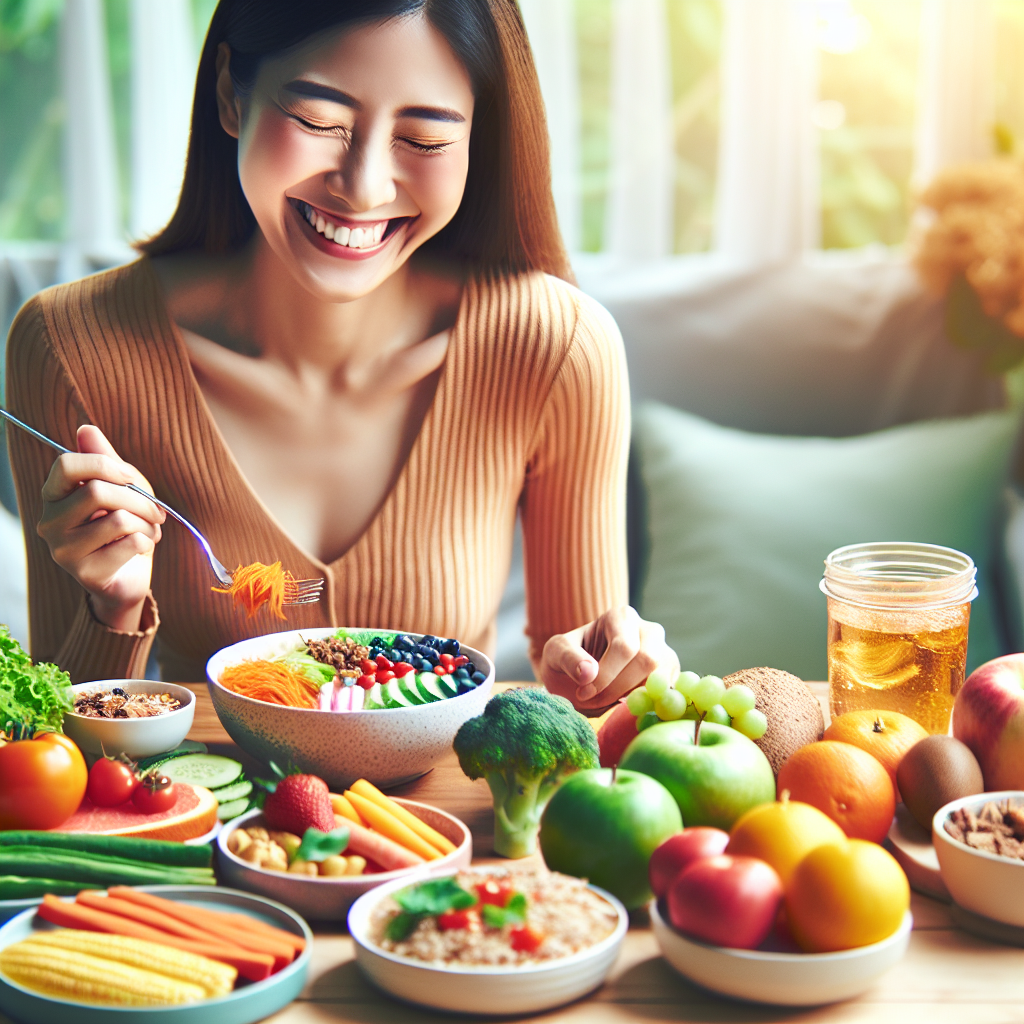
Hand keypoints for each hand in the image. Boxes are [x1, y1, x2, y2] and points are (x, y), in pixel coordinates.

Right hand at [37, 425, 164, 631]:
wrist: (129, 576)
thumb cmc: (123, 527)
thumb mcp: (119, 487)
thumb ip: (104, 459)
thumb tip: (86, 429)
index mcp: (53, 495)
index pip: (66, 464)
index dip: (106, 464)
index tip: (131, 477)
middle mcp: (49, 522)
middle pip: (97, 491)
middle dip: (139, 499)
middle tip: (156, 512)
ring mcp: (63, 550)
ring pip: (118, 519)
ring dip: (147, 523)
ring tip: (150, 530)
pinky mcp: (85, 573)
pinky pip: (130, 543)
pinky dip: (147, 541)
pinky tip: (142, 547)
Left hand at [540, 606, 679, 711]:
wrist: (581, 675)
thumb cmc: (568, 659)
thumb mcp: (555, 653)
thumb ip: (568, 658)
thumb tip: (590, 673)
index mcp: (620, 617)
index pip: (624, 647)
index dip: (605, 675)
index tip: (583, 692)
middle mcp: (648, 630)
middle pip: (648, 661)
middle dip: (618, 688)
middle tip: (594, 701)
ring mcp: (664, 652)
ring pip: (662, 679)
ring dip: (632, 699)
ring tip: (607, 702)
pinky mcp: (671, 676)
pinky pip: (670, 694)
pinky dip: (650, 705)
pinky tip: (625, 707)